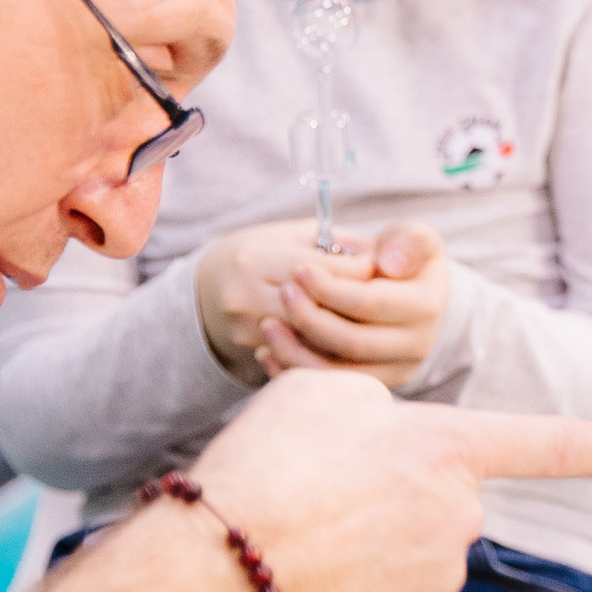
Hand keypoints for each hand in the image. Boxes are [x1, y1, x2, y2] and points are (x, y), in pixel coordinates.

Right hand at [186, 370, 591, 591]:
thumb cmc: (259, 475)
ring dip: (369, 556)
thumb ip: (375, 412)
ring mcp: (446, 582)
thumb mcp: (315, 398)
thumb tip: (390, 448)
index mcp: (448, 449)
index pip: (545, 442)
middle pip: (442, 507)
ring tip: (300, 551)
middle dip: (392, 507)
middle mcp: (464, 517)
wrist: (214, 582)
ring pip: (415, 562)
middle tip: (314, 507)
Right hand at [197, 219, 377, 383]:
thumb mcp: (292, 235)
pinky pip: (304, 356)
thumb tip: (385, 258)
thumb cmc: (260, 255)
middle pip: (322, 308)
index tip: (380, 266)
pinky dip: (329, 346)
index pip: (326, 271)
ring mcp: (248, 332)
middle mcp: (247, 298)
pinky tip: (347, 334)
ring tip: (371, 315)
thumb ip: (336, 243)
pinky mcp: (254, 354)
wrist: (205, 293)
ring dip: (348, 326)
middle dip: (359, 302)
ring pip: (316, 338)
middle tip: (385, 296)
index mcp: (256, 259)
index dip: (363, 269)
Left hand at [256, 221, 450, 388]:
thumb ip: (408, 240)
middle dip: (309, 318)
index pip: (370, 302)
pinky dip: (292, 370)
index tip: (299, 269)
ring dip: (294, 349)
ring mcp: (397, 371)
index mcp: (427, 306)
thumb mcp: (414, 239)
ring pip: (337, 371)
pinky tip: (269, 349)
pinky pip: (328, 386)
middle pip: (352, 341)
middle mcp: (418, 345)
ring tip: (267, 324)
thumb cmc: (402, 260)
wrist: (412, 297)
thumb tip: (389, 264)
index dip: (330, 288)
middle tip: (282, 293)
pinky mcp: (373, 387)